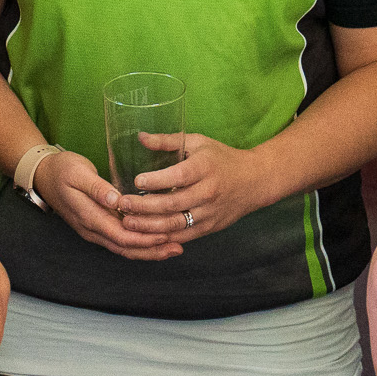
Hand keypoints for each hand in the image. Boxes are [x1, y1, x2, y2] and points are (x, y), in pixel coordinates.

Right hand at [35, 150, 182, 261]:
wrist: (44, 176)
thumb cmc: (62, 170)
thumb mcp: (77, 172)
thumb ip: (96, 187)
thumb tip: (115, 200)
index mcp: (89, 217)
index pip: (120, 236)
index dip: (144, 239)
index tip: (166, 234)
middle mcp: (92, 229)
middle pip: (125, 248)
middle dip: (152, 250)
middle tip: (178, 248)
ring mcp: (95, 230)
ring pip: (124, 248)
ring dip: (148, 251)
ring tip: (173, 249)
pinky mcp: (98, 226)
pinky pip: (121, 241)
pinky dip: (140, 244)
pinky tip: (155, 240)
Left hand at [115, 132, 254, 244]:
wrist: (254, 182)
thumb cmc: (222, 158)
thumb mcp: (198, 143)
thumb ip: (168, 141)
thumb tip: (140, 137)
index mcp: (205, 168)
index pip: (178, 177)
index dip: (156, 181)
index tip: (137, 181)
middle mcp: (207, 192)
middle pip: (172, 204)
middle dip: (144, 206)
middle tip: (122, 204)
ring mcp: (209, 213)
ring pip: (176, 224)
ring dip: (149, 226)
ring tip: (128, 222)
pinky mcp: (209, 227)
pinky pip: (183, 237)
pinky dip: (164, 238)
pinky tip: (146, 236)